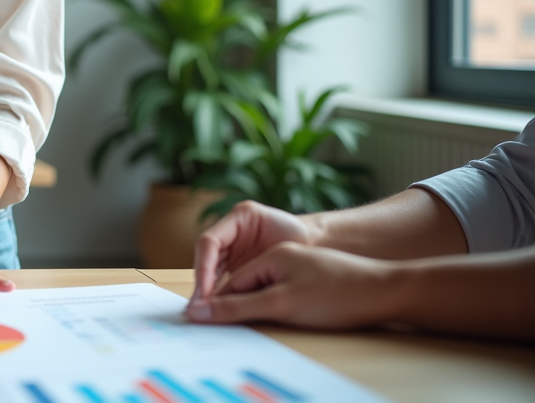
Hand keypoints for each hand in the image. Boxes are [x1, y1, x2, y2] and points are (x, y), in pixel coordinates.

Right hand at [186, 242, 394, 328]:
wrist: (390, 293)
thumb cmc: (338, 293)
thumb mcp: (281, 302)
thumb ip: (238, 306)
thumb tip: (201, 311)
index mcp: (271, 255)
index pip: (230, 278)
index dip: (212, 297)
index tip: (197, 319)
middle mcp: (281, 259)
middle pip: (241, 285)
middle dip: (225, 304)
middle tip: (210, 330)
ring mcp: (297, 274)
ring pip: (258, 294)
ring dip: (245, 311)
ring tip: (235, 332)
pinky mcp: (311, 289)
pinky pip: (276, 300)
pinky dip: (265, 313)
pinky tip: (269, 327)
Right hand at [192, 200, 317, 300]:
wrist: (320, 244)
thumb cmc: (305, 242)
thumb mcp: (282, 249)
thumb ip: (260, 262)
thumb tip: (235, 283)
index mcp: (239, 217)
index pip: (209, 241)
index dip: (204, 266)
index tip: (205, 291)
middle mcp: (231, 231)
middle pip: (205, 255)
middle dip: (201, 281)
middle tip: (198, 307)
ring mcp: (233, 246)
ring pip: (210, 268)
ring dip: (206, 290)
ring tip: (204, 312)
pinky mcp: (237, 263)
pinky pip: (222, 278)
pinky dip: (219, 294)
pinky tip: (218, 310)